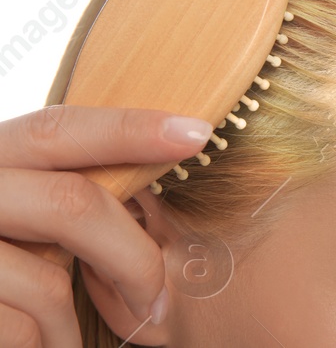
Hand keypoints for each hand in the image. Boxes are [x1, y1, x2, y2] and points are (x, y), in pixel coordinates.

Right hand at [0, 105, 209, 346]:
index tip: (196, 133)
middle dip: (132, 258)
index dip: (127, 129)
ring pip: (49, 283)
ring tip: (62, 337)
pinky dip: (43, 346)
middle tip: (160, 304)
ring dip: (70, 325)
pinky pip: (22, 329)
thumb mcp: (20, 218)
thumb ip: (64, 198)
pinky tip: (33, 345)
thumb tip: (160, 181)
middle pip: (70, 204)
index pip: (55, 129)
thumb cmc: (2, 274)